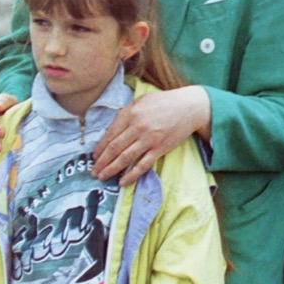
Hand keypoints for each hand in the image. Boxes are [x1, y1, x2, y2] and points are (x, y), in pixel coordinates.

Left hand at [94, 86, 210, 185]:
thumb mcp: (142, 101)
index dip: (100, 148)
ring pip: (125, 158)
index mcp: (131, 114)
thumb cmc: (165, 102)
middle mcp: (138, 127)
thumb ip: (126, 113)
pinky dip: (132, 175)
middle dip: (101, 162)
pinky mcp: (160, 148)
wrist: (190, 107)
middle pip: (114, 148)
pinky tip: (123, 182)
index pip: (110, 135)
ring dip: (111, 169)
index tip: (94, 157)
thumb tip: (112, 130)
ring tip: (102, 177)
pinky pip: (143, 165)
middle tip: (93, 172)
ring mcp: (149, 139)